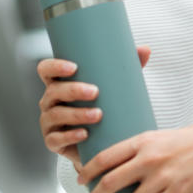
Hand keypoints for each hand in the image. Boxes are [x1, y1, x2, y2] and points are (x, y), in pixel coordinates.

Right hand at [37, 46, 150, 165]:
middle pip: (53, 91)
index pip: (46, 70)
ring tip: (97, 115)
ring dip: (76, 114)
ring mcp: (49, 122)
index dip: (55, 66)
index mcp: (60, 83)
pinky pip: (56, 139)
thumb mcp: (113, 87)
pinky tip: (85, 134)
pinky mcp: (52, 142)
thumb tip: (145, 49)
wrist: (100, 143)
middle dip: (73, 90)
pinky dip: (71, 136)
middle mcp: (50, 101)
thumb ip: (126, 68)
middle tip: (95, 92)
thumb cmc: (103, 108)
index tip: (73, 67)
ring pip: (55, 115)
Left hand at [78, 117, 192, 192]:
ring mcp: (163, 176)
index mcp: (143, 141)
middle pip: (109, 183)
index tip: (81, 180)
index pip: (105, 158)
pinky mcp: (178, 191)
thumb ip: (140, 150)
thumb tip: (119, 167)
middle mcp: (149, 159)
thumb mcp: (161, 136)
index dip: (87, 171)